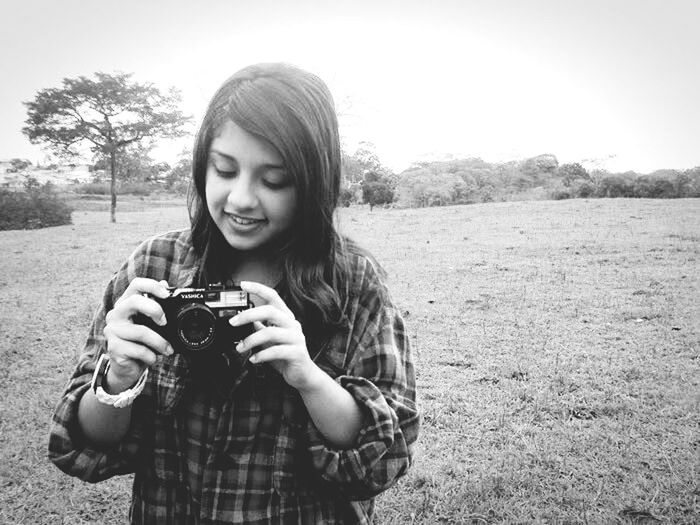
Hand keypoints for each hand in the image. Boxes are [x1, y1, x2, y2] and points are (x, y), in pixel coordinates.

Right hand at [102, 278, 173, 392]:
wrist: (128, 368)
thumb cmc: (141, 342)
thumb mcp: (151, 324)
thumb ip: (156, 305)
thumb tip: (164, 283)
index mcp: (126, 304)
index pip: (136, 285)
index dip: (152, 286)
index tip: (167, 295)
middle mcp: (116, 314)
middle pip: (134, 301)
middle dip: (154, 310)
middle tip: (165, 323)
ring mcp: (112, 331)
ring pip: (141, 331)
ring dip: (160, 342)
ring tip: (168, 350)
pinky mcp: (113, 347)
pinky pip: (139, 350)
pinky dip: (151, 356)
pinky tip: (153, 358)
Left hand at [231, 281, 320, 390]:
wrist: (303, 375)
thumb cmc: (286, 356)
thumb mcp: (270, 340)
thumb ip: (261, 328)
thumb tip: (245, 320)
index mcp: (286, 317)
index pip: (273, 297)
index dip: (258, 289)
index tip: (243, 285)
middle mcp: (292, 324)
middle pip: (270, 311)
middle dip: (249, 315)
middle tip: (233, 322)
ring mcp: (296, 338)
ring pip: (271, 332)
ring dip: (251, 340)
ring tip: (240, 347)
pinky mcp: (297, 353)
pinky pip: (276, 351)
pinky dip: (261, 355)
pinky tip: (253, 359)